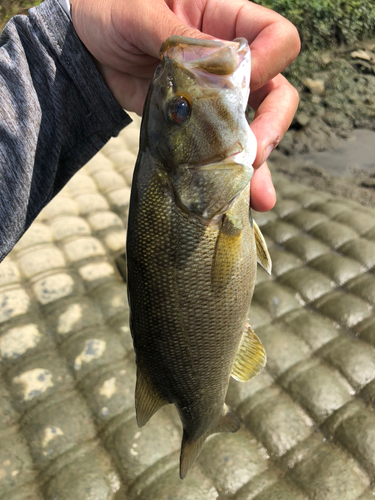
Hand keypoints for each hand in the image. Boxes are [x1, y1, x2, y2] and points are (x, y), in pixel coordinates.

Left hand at [71, 0, 299, 211]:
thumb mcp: (139, 11)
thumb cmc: (109, 10)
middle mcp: (229, 62)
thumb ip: (178, 38)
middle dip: (271, 124)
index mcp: (225, 20)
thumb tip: (220, 66)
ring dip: (259, 162)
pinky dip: (232, 174)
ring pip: (255, 128)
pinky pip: (223, 149)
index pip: (275, 38)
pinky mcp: (198, 125)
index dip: (268, 62)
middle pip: (277, 91)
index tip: (238, 84)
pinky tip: (245, 200)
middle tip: (255, 153)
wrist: (84, 49)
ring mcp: (216, 97)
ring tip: (258, 196)